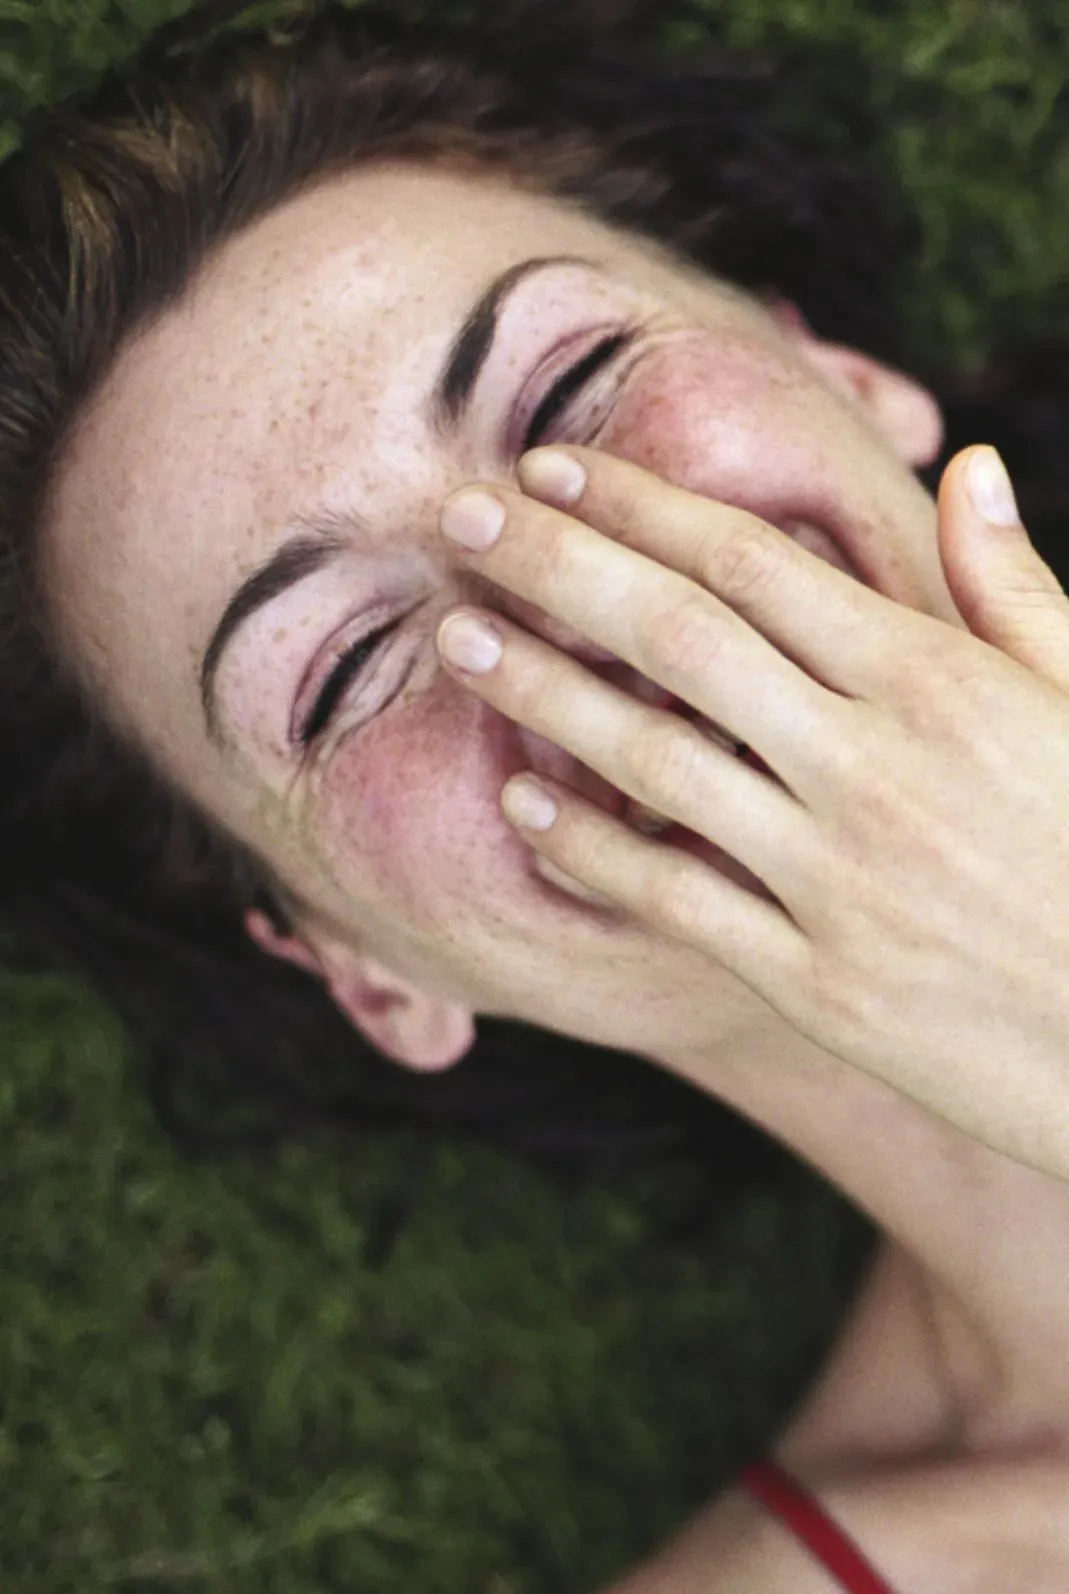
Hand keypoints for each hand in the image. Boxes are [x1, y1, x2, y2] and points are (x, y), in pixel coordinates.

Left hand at [435, 443, 1068, 1182]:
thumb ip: (1016, 588)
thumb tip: (969, 466)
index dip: (641, 505)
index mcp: (941, 681)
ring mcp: (839, 878)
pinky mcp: (817, 982)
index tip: (554, 468)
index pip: (756, 563)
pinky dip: (592, 851)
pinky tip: (522, 808)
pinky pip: (676, 901)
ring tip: (458, 641)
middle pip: (680, 637)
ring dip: (543, 694)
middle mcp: (876, 766)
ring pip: (657, 761)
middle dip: (558, 566)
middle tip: (461, 520)